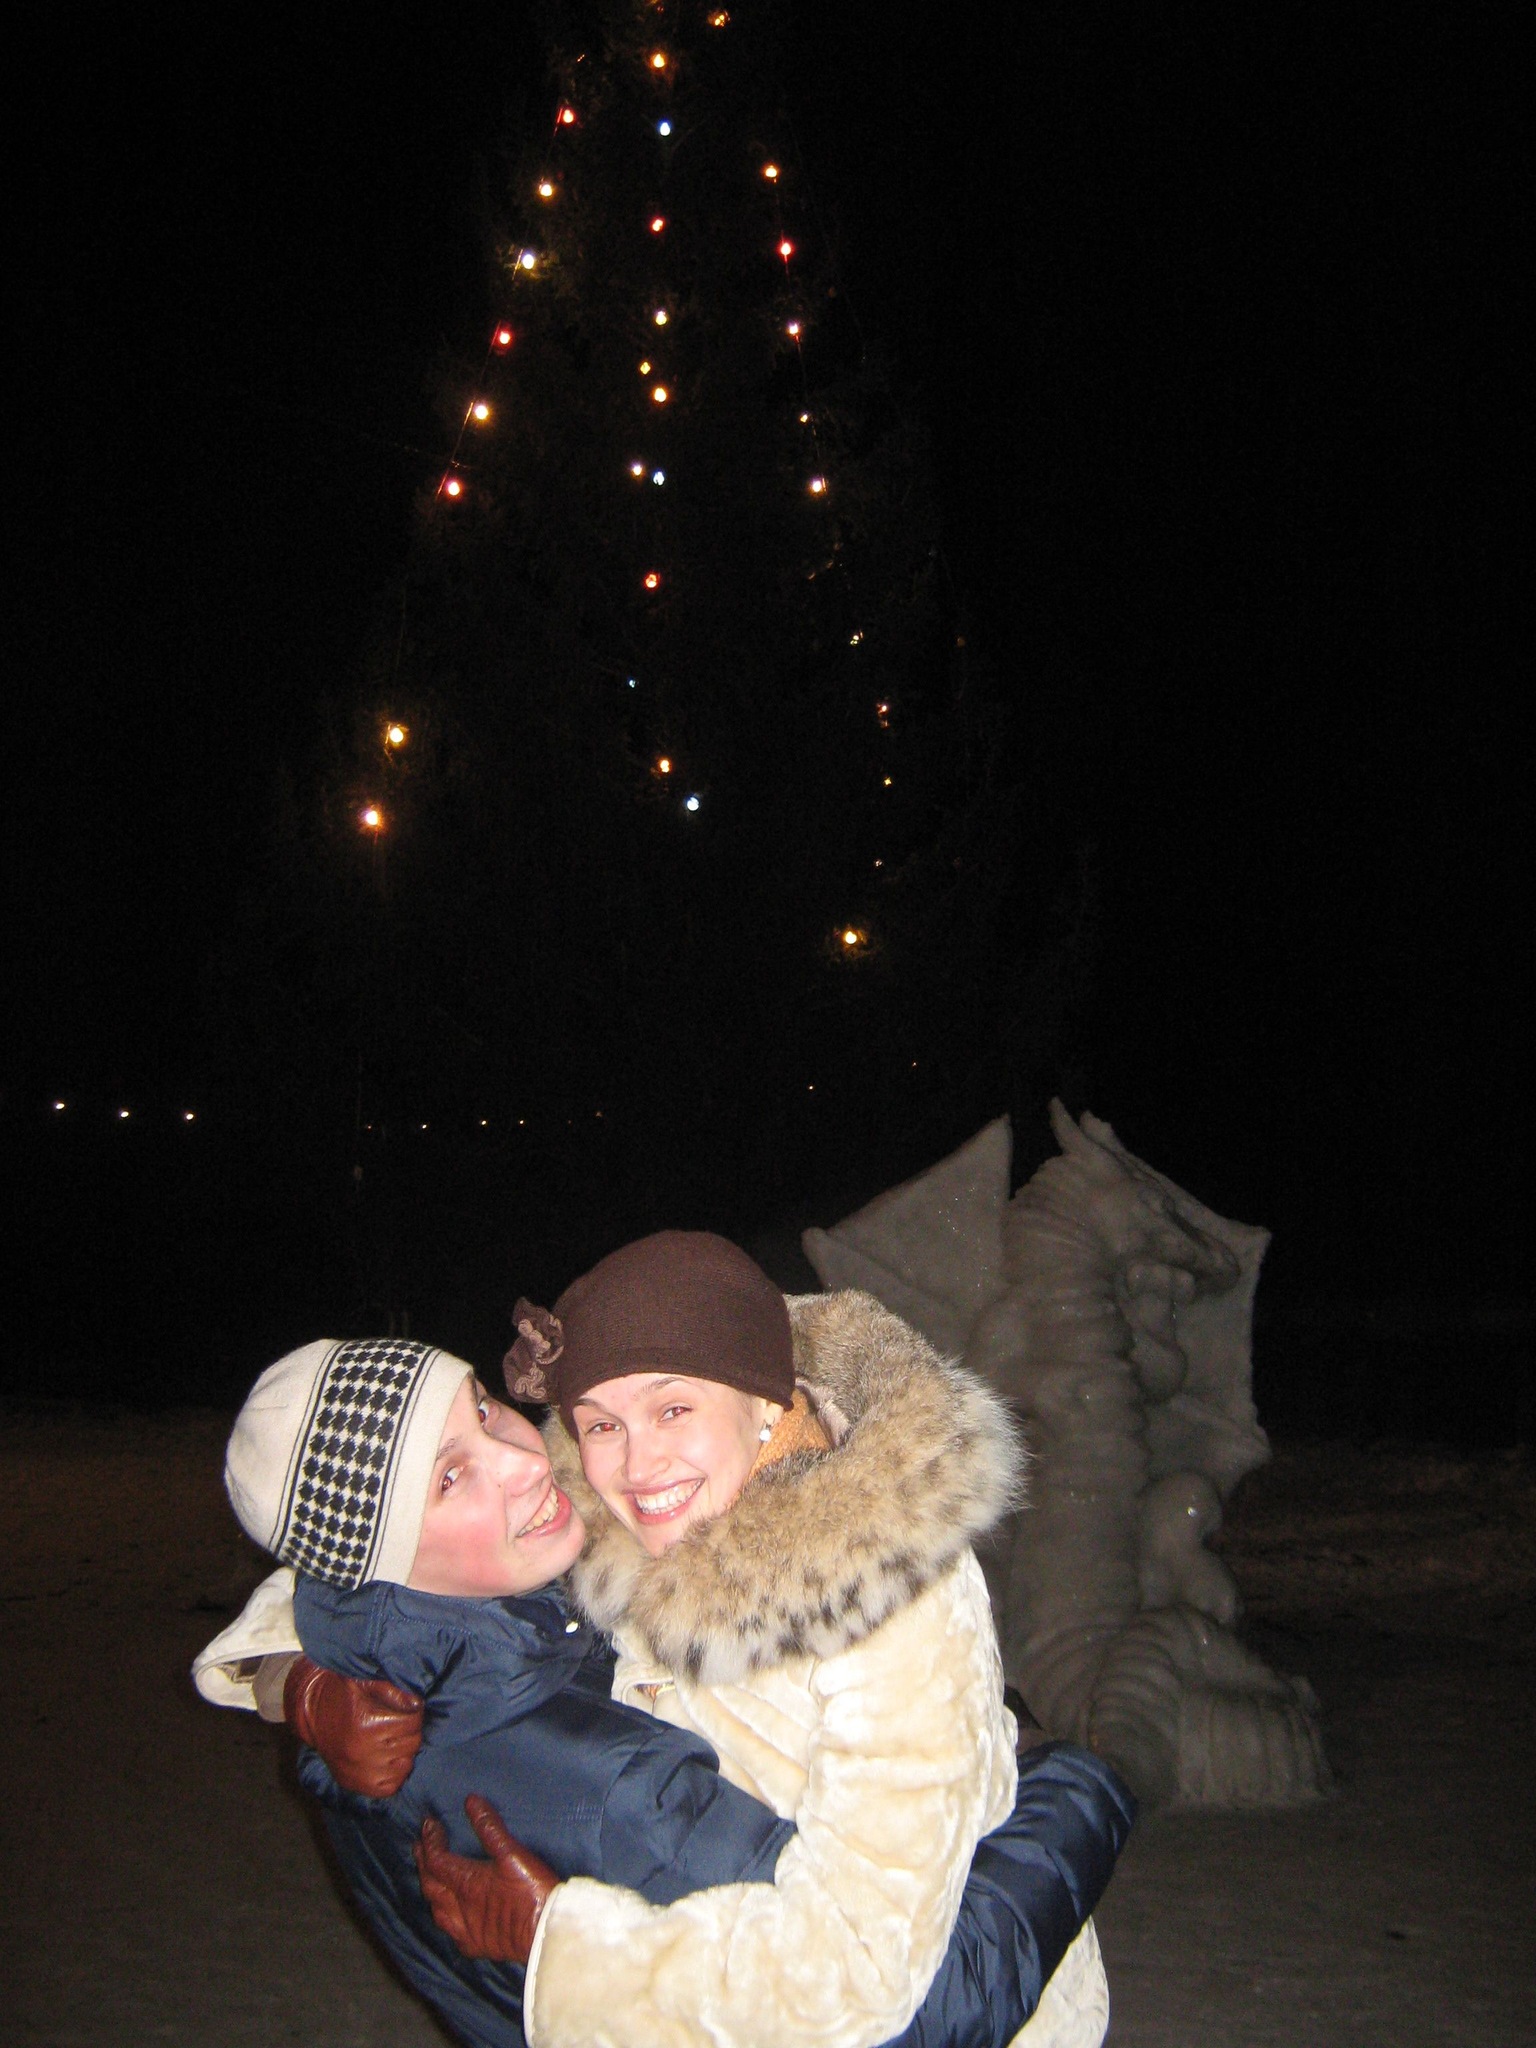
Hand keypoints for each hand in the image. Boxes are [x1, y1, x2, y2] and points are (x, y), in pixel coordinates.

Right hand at [283, 1655, 423, 1798]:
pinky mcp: (355, 1784)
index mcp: (369, 1724)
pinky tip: (389, 1760)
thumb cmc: (345, 1695)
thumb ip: (397, 1694)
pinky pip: (390, 1787)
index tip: (407, 1710)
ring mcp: (359, 1772)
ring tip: (393, 1741)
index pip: (412, 1722)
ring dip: (404, 1752)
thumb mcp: (371, 1685)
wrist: (314, 1714)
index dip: (414, 1713)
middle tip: (400, 1725)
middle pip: (411, 1744)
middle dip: (410, 1731)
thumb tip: (418, 1706)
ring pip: (404, 1766)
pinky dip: (394, 1774)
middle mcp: (364, 1751)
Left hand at [415, 1795, 559, 1963]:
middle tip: (421, 1845)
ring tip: (430, 1876)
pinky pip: (451, 1931)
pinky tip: (451, 1915)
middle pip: (430, 1884)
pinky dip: (446, 1917)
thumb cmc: (531, 1890)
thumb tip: (470, 1802)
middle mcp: (458, 1908)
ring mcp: (465, 1930)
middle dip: (423, 1863)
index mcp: (465, 1883)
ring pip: (436, 1910)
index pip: (436, 1860)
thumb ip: (489, 1827)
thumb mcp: (512, 1852)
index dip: (430, 1841)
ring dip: (431, 1890)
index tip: (429, 1824)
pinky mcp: (476, 1945)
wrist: (545, 1932)